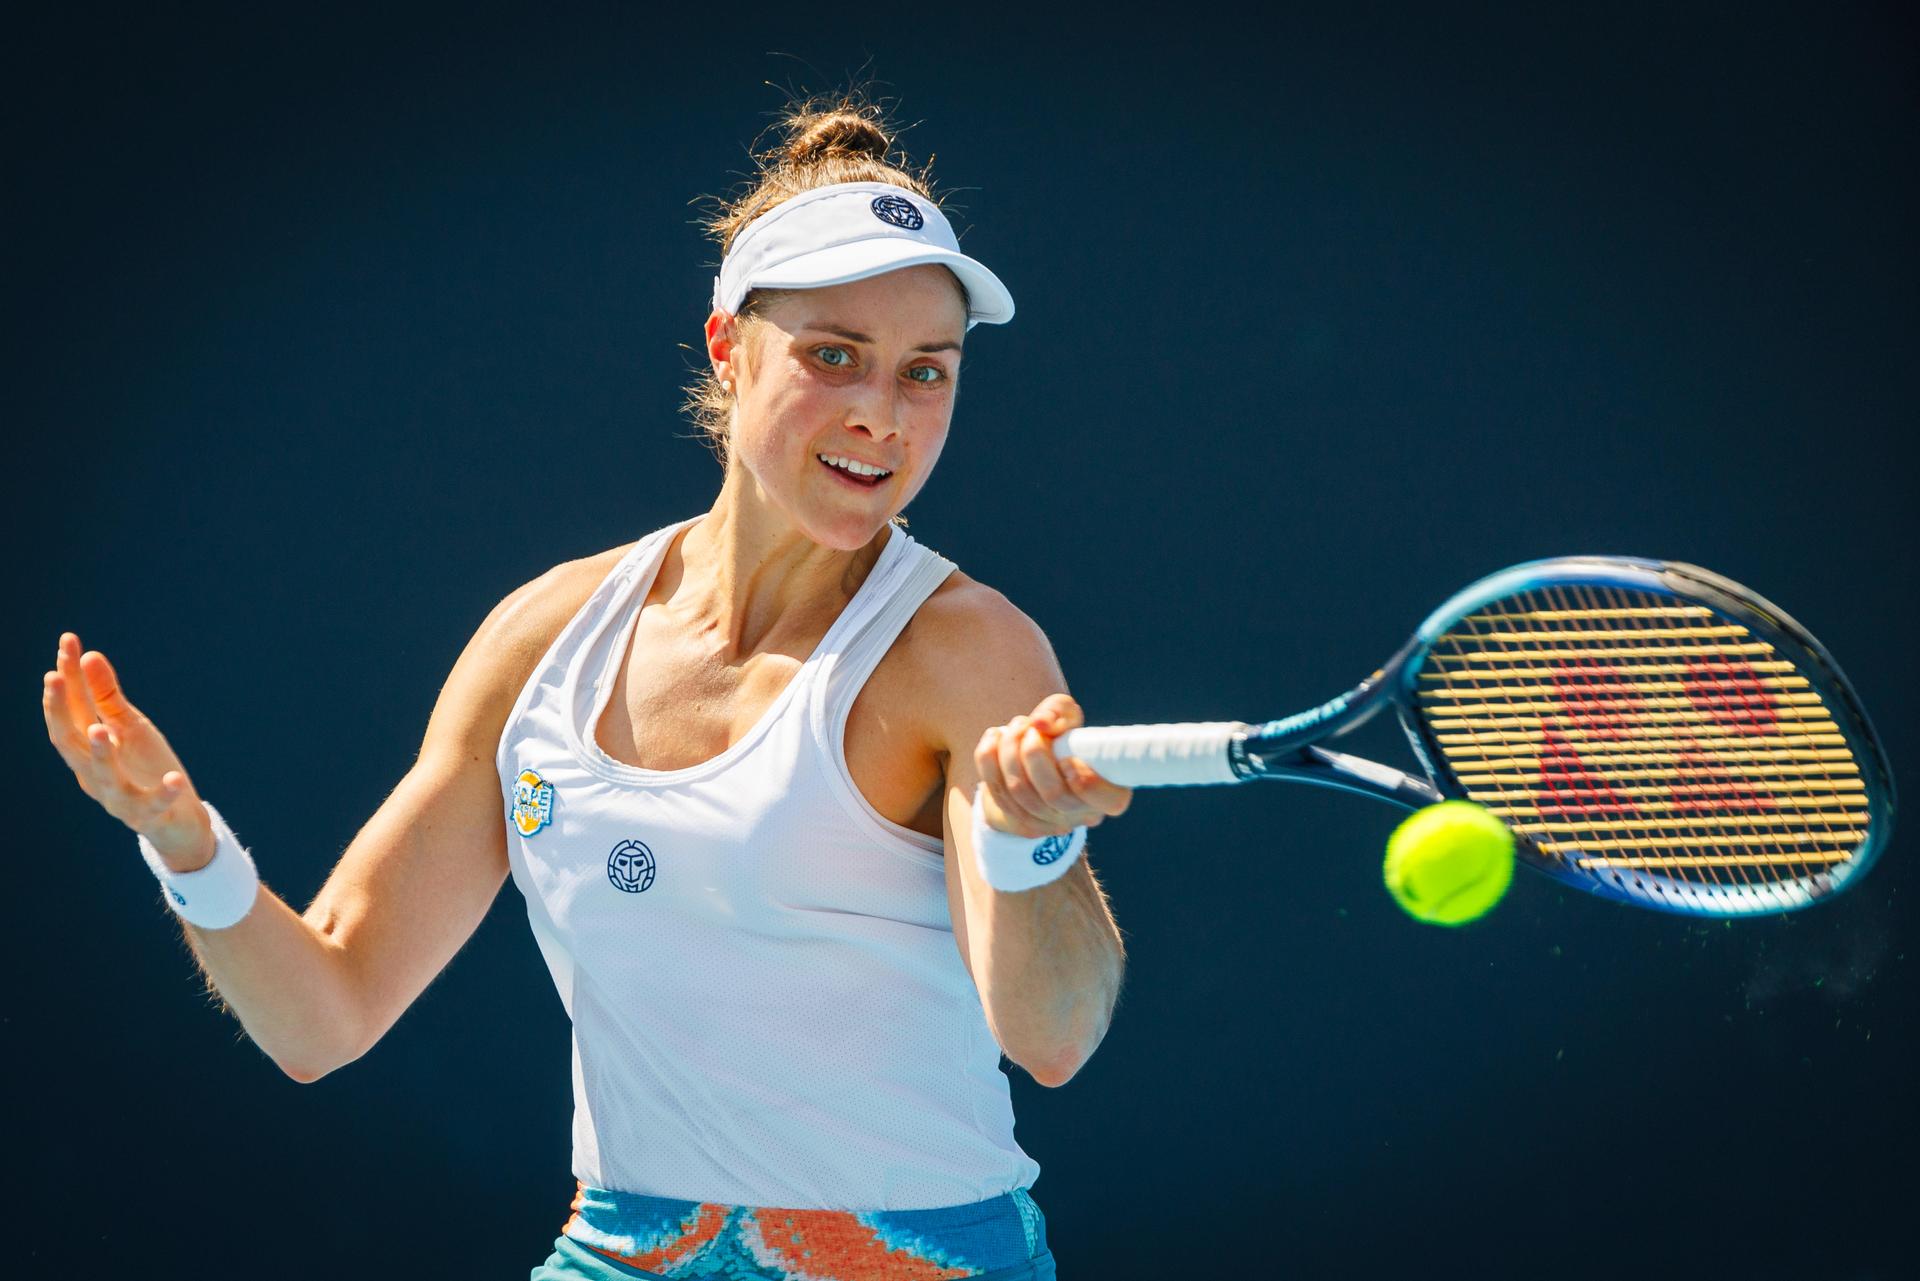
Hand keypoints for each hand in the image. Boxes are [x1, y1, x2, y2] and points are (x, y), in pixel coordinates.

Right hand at [43, 632, 214, 870]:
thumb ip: (107, 698)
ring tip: (102, 728)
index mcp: (86, 751)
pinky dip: (164, 792)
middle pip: (70, 742)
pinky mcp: (150, 815)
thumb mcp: (129, 729)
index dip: (65, 679)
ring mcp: (120, 798)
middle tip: (55, 676)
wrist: (174, 822)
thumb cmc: (145, 768)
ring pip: (104, 778)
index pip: (69, 711)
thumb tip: (88, 655)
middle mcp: (93, 775)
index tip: (67, 641)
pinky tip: (174, 777)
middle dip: (61, 710)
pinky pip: (155, 805)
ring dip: (102, 754)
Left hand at [973, 694, 1132, 838]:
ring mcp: (1051, 824)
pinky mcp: (1020, 822)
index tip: (1066, 756)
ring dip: (1010, 751)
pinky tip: (995, 736)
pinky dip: (989, 759)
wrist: (1031, 758)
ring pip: (1020, 793)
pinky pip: (996, 792)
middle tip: (1031, 728)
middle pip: (1054, 795)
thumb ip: (1058, 711)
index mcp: (1110, 791)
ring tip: (1016, 726)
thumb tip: (1040, 724)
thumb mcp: (1067, 714)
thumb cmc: (1060, 733)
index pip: (1110, 801)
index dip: (1086, 781)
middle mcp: (1082, 813)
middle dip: (1034, 754)